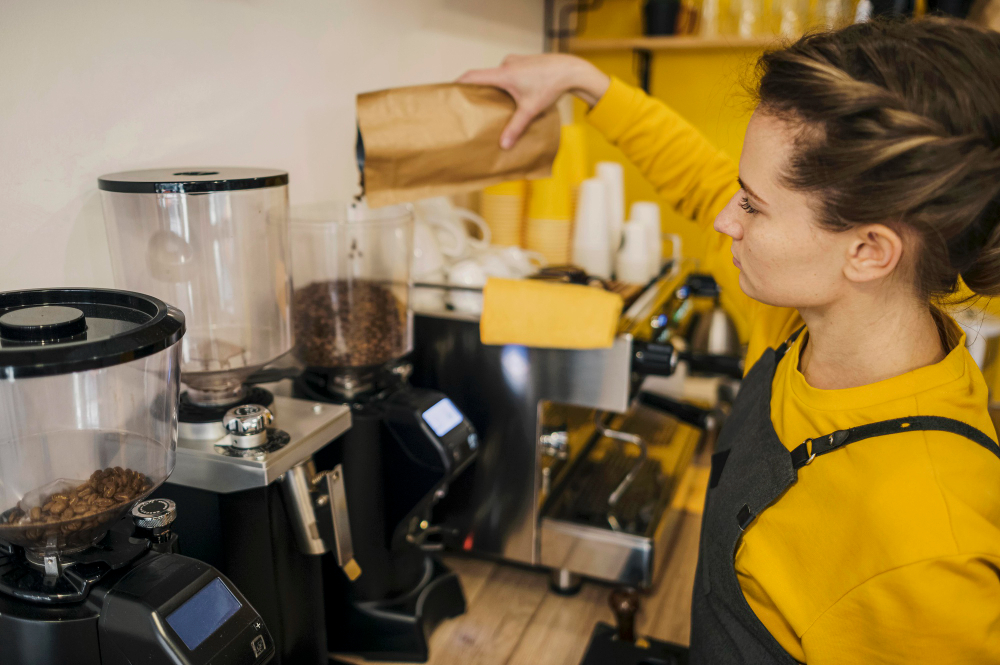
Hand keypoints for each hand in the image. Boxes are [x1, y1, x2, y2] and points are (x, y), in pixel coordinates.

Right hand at [457, 54, 609, 148]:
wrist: (571, 70)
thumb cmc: (551, 86)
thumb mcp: (531, 109)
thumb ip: (516, 127)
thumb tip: (503, 145)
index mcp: (503, 74)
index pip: (472, 76)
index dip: (458, 83)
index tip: (449, 92)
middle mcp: (506, 64)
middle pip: (484, 77)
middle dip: (478, 90)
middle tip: (471, 105)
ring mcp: (515, 61)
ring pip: (497, 75)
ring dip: (494, 87)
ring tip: (493, 103)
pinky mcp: (524, 62)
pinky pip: (508, 72)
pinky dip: (505, 83)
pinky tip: (511, 96)